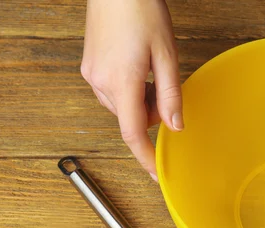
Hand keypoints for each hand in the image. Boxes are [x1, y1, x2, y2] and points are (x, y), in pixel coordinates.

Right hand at [81, 0, 182, 179]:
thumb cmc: (142, 11)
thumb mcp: (166, 55)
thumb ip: (171, 95)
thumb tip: (175, 126)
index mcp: (121, 81)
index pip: (133, 133)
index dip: (146, 157)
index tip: (157, 174)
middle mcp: (100, 82)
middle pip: (131, 119)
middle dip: (151, 114)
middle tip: (164, 88)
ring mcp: (91, 74)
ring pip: (122, 107)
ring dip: (140, 101)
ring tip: (150, 69)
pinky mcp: (89, 66)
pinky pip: (112, 92)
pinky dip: (129, 90)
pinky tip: (137, 66)